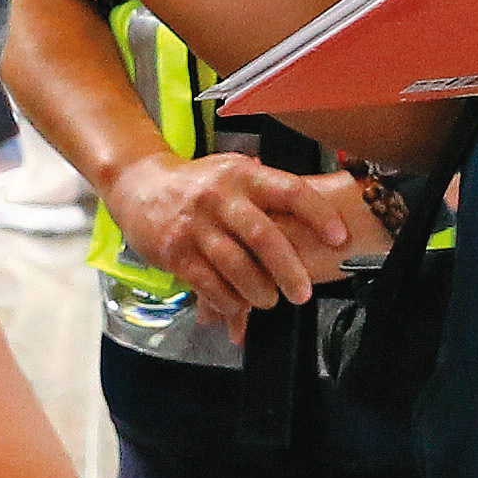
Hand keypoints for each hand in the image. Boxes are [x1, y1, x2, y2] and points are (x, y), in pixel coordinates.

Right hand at [101, 147, 388, 320]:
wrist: (138, 185)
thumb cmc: (199, 185)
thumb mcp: (234, 173)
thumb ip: (270, 192)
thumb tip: (323, 215)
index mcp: (244, 175)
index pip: (290, 191)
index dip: (318, 215)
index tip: (339, 238)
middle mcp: (220, 197)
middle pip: (263, 236)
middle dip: (289, 270)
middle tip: (303, 293)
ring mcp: (195, 226)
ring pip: (235, 266)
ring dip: (259, 291)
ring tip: (271, 300)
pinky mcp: (175, 252)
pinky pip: (208, 284)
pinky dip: (228, 300)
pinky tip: (238, 305)